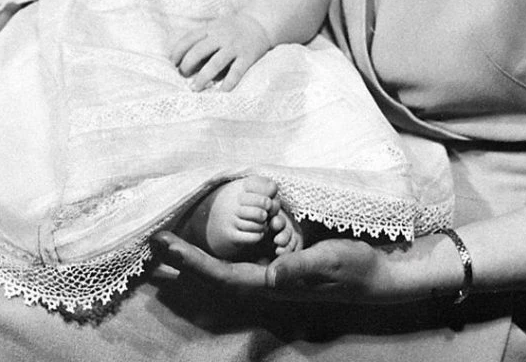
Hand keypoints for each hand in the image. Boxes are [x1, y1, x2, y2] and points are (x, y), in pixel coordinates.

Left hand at [150, 231, 430, 303]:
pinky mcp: (276, 265)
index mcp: (272, 284)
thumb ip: (301, 268)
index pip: (222, 275)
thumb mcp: (330, 262)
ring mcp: (269, 275)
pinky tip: (202, 244)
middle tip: (150, 240)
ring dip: (192, 257)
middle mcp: (264, 282)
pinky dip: (214, 253)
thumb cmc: (354, 268)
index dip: (191, 260)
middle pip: (213, 274)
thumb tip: (272, 272)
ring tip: (164, 243)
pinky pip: (237, 260)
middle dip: (180, 259)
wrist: (376, 276)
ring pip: (221, 268)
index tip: (164, 244)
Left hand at [170, 13, 271, 90]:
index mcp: (211, 28)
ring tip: (194, 88)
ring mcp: (234, 47)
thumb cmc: (233, 28)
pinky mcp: (247, 57)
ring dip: (203, 77)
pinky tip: (221, 91)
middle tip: (183, 76)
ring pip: (215, 63)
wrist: (261, 23)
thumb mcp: (216, 26)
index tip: (173, 63)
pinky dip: (228, 83)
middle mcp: (221, 36)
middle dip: (188, 65)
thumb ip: (203, 38)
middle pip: (199, 51)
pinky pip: (236, 72)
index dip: (178, 51)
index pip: (189, 38)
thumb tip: (184, 58)